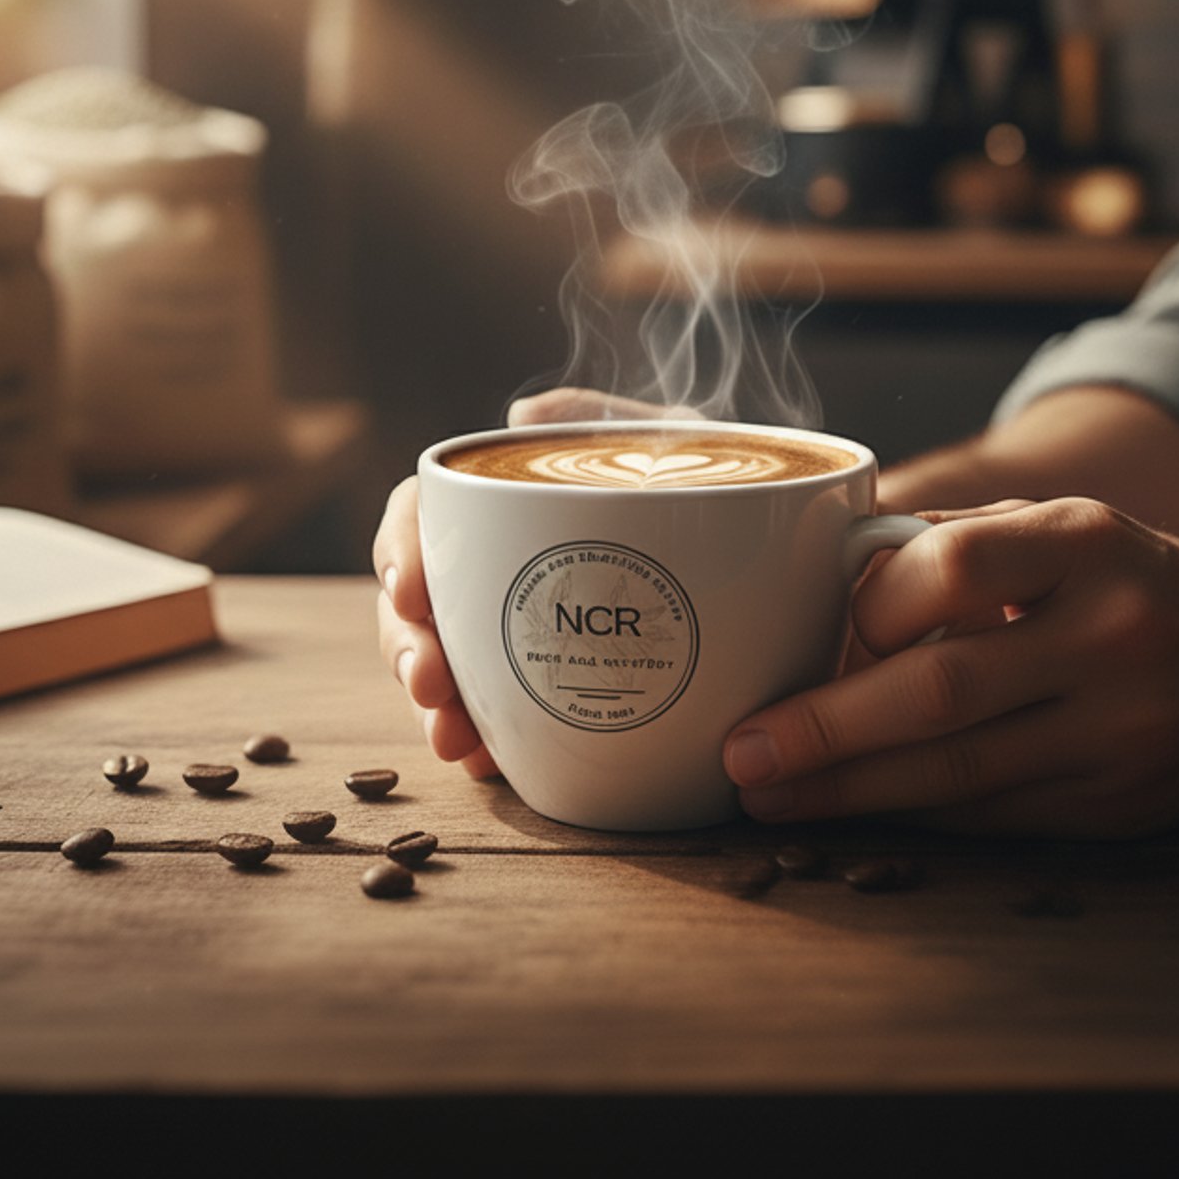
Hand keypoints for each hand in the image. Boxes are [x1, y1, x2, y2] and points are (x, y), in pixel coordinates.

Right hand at [374, 389, 694, 775]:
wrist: (779, 553)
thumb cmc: (704, 484)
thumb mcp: (664, 436)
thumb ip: (596, 422)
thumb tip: (520, 415)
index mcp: (498, 506)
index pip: (419, 516)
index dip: (399, 550)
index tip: (410, 593)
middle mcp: (490, 570)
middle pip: (414, 605)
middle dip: (407, 647)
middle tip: (432, 687)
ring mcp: (514, 635)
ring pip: (443, 669)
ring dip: (437, 708)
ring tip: (455, 742)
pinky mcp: (548, 692)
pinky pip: (498, 722)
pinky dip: (486, 744)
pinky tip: (492, 763)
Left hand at [722, 497, 1178, 837]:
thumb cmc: (1126, 579)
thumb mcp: (1060, 528)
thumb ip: (952, 545)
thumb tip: (815, 579)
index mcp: (1087, 542)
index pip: (954, 570)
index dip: (871, 607)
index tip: (814, 632)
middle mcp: (1112, 635)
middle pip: (943, 691)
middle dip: (826, 730)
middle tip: (743, 752)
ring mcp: (1125, 729)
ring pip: (962, 774)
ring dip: (851, 791)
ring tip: (768, 796)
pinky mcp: (1122, 804)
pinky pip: (995, 815)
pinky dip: (914, 815)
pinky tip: (852, 810)